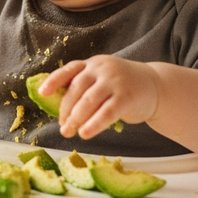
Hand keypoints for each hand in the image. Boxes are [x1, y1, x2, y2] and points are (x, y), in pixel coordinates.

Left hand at [41, 55, 160, 139]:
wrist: (155, 86)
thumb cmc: (122, 86)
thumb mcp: (102, 80)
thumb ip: (84, 88)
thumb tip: (61, 111)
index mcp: (92, 64)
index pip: (69, 70)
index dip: (54, 81)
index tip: (42, 93)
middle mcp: (101, 69)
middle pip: (76, 89)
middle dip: (65, 109)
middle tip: (62, 126)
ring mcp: (114, 82)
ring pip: (89, 101)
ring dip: (76, 119)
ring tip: (69, 132)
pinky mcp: (126, 97)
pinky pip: (106, 113)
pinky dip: (94, 124)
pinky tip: (85, 134)